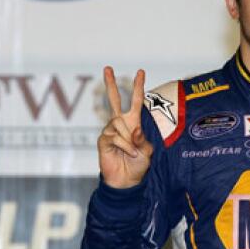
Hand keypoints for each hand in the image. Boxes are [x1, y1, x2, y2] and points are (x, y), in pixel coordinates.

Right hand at [97, 67, 152, 188]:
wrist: (126, 180)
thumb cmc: (138, 165)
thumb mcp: (146, 151)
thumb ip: (142, 139)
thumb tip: (134, 129)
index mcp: (133, 123)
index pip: (135, 101)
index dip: (138, 87)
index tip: (140, 72)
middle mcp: (120, 124)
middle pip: (114, 100)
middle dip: (111, 84)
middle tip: (108, 68)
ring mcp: (110, 131)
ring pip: (118, 124)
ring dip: (129, 138)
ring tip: (132, 152)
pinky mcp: (103, 140)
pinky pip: (115, 137)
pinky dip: (124, 146)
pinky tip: (127, 153)